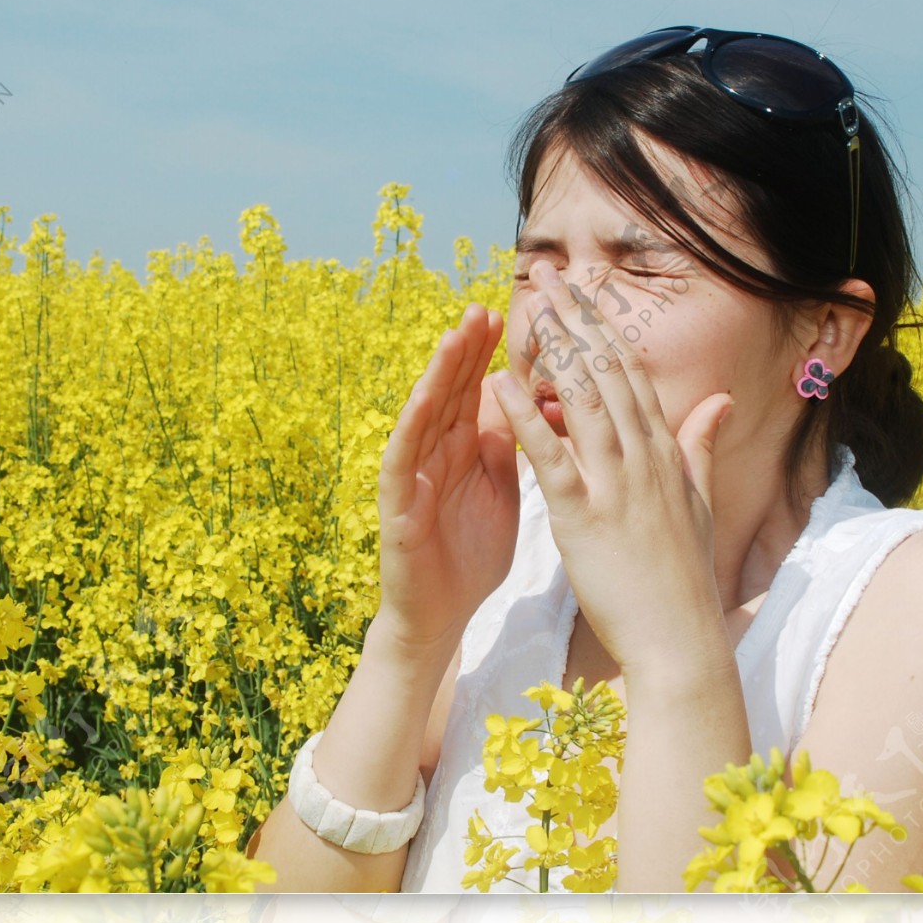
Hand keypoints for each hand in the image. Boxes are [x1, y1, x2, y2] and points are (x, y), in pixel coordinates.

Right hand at [374, 303, 521, 658]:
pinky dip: (413, 425)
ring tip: (454, 336)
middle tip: (483, 306)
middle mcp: (435, 452)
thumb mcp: (501, 490)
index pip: (477, 390)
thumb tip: (525, 399)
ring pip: (425, 413)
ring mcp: (413, 474)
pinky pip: (403, 458)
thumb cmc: (471, 555)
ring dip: (438, 373)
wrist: (442, 615)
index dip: (491, 354)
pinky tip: (424, 398)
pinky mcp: (397, 504)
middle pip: (451, 391)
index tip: (513, 315)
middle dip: (466, 349)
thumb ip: (507, 446)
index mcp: (465, 448)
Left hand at [489, 261, 733, 677]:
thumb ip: (700, 447)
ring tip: (528, 307)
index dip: (604, 327)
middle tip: (549, 275)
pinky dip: (524, 416)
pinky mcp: (583, 517)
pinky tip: (499, 384)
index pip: (632, 375)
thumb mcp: (697, 503)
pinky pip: (550, 456)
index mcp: (665, 454)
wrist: (680, 639)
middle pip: (607, 372)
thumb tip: (721, 401)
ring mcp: (616, 485)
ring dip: (553, 350)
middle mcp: (644, 458)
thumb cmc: (683, 578)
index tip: (583, 290)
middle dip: (577, 319)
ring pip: (582, 401)